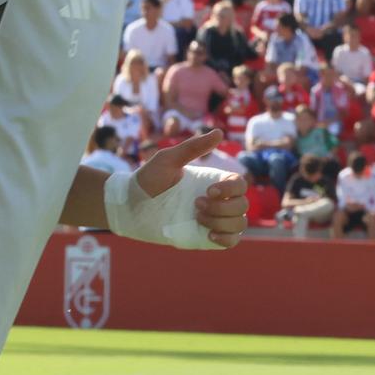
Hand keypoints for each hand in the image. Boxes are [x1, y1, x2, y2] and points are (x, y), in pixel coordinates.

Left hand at [136, 128, 248, 247]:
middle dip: (222, 207)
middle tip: (196, 204)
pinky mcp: (207, 237)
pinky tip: (210, 235)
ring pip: (239, 223)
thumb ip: (193, 147)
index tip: (208, 190)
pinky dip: (227, 239)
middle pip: (242, 205)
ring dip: (222, 221)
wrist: (132, 205)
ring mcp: (214, 219)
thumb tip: (219, 132)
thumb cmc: (149, 178)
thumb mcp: (169, 159)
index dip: (231, 189)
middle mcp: (218, 200)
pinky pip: (231, 241)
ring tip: (198, 217)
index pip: (240, 184)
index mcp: (213, 181)